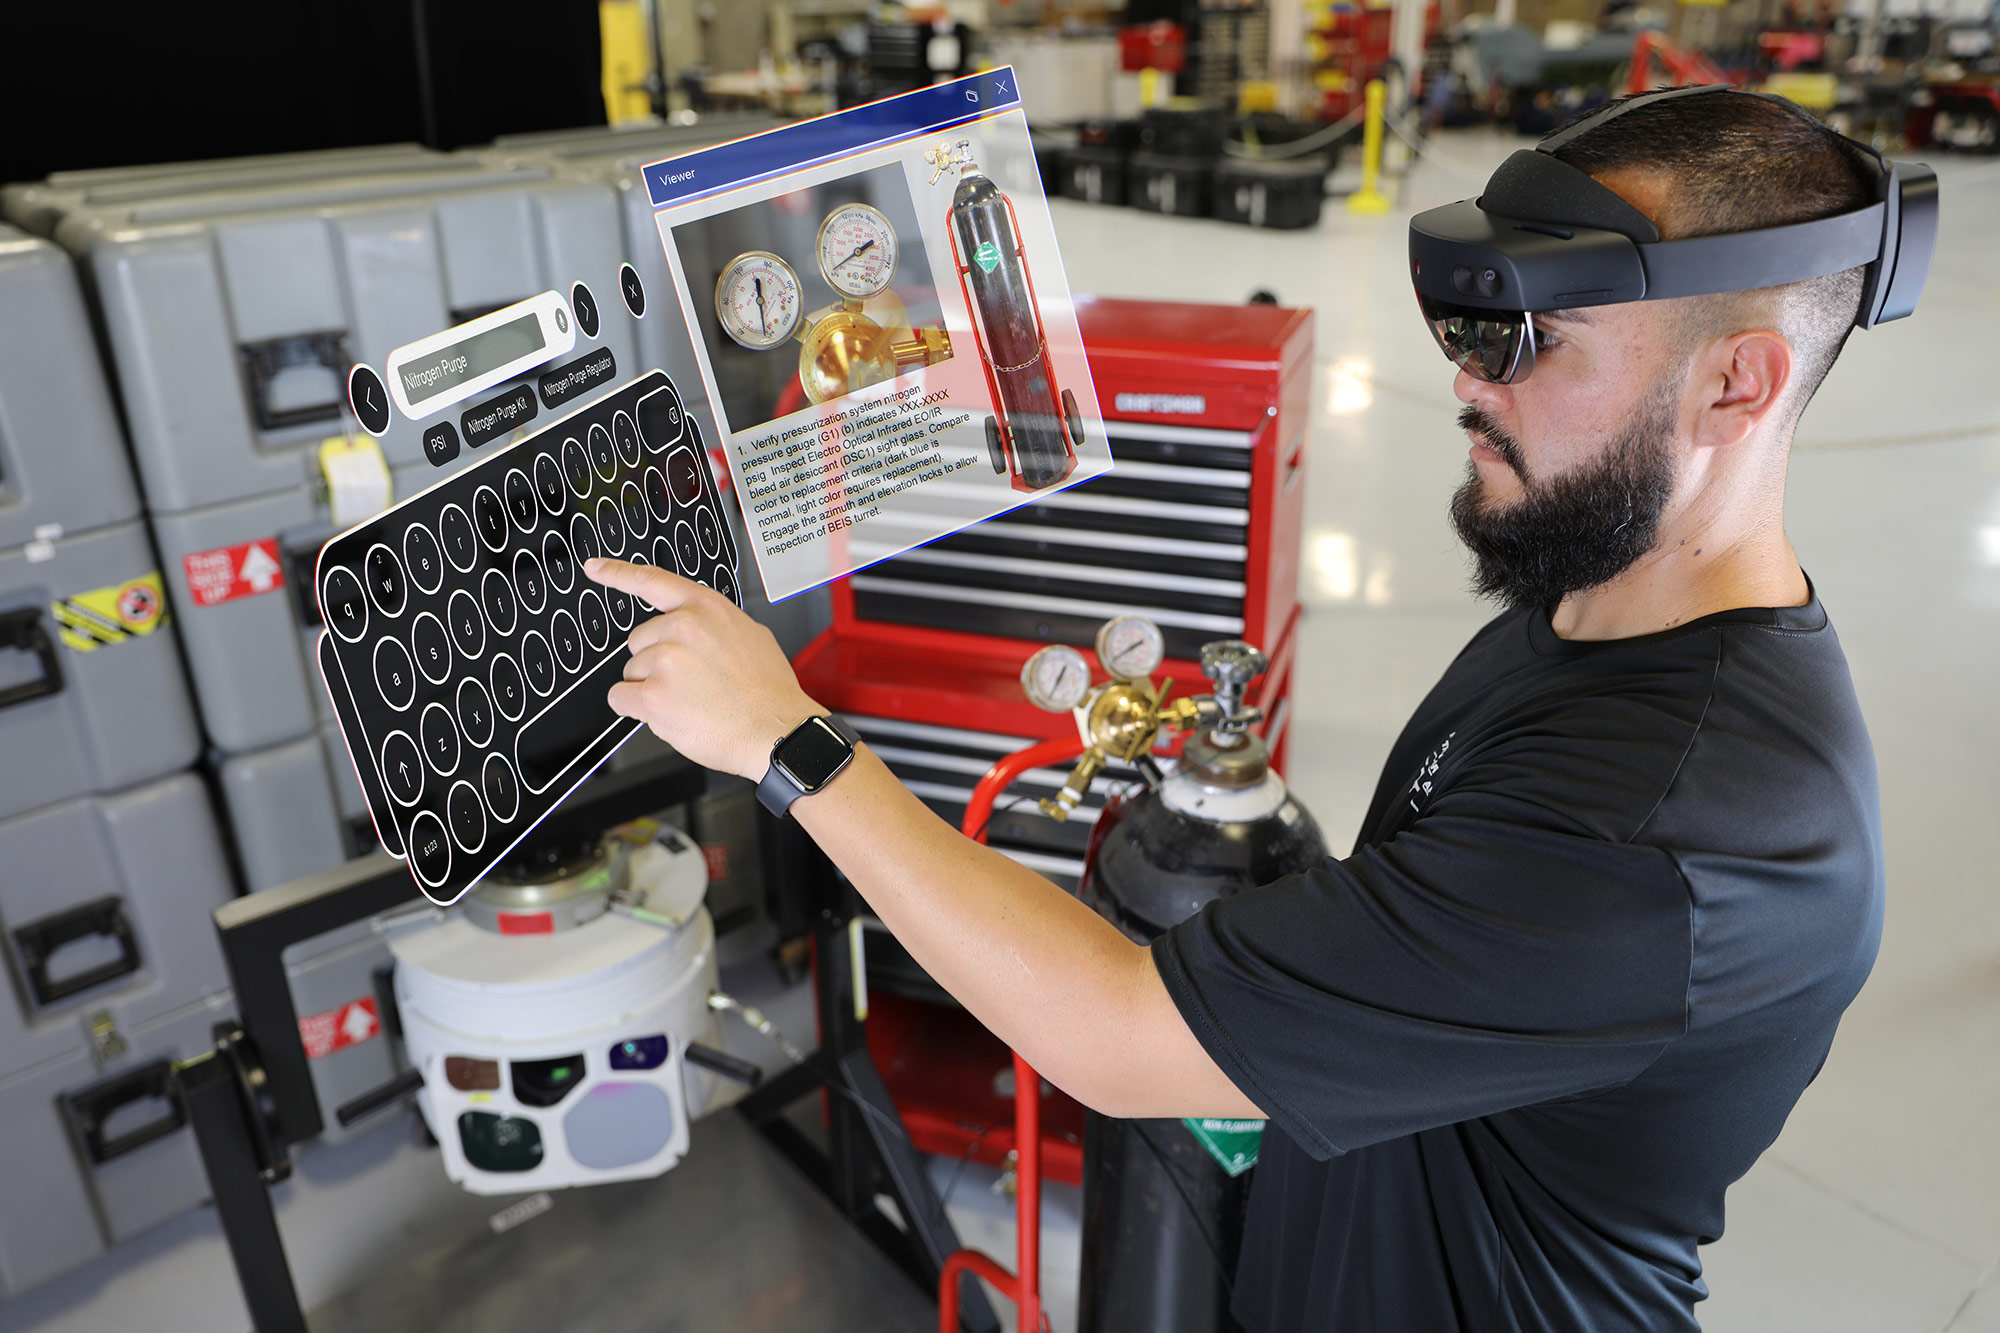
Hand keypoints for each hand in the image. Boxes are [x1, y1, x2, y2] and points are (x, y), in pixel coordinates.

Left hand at [584, 558, 820, 780]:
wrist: (776, 732)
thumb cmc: (768, 693)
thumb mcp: (750, 637)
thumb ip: (714, 626)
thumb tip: (697, 629)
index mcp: (706, 609)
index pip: (653, 581)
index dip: (617, 573)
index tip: (595, 567)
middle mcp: (683, 627)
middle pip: (639, 642)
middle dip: (656, 662)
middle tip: (692, 682)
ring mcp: (666, 660)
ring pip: (631, 672)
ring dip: (652, 688)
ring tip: (691, 701)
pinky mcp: (653, 695)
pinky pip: (621, 697)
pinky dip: (636, 709)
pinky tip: (670, 714)